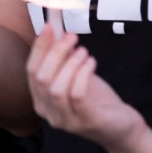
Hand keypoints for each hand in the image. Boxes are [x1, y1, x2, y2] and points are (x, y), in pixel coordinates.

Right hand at [26, 25, 143, 150]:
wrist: (121, 126)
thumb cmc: (95, 98)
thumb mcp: (75, 74)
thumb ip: (61, 55)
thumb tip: (53, 26)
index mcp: (41, 99)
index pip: (31, 70)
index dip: (39, 47)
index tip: (49, 26)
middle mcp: (49, 112)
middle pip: (42, 78)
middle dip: (56, 52)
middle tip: (72, 36)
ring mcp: (66, 120)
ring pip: (56, 89)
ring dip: (70, 64)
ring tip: (83, 51)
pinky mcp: (86, 122)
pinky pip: (77, 95)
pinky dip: (83, 74)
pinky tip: (92, 62)